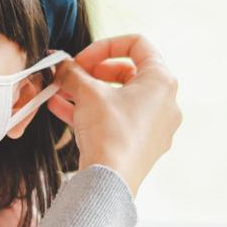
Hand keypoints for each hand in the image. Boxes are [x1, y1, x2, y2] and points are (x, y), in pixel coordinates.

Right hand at [46, 35, 180, 194]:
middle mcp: (166, 102)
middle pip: (127, 72)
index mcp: (162, 81)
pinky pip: (118, 120)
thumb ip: (72, 72)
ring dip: (88, 92)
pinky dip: (94, 112)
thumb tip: (61, 65)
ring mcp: (156, 126)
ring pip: (119, 98)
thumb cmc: (109, 133)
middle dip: (93, 72)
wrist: (110, 181)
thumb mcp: (86, 92)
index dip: (104, 46)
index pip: (137, 45)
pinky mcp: (144, 146)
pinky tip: (62, 110)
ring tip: (60, 93)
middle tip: (72, 76)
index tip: (81, 59)